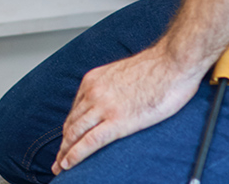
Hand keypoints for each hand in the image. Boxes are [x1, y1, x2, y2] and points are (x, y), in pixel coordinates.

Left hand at [52, 43, 204, 174]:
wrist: (171, 63)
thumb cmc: (156, 68)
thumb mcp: (122, 73)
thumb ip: (110, 88)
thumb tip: (111, 102)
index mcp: (94, 80)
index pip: (75, 110)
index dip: (68, 129)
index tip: (65, 141)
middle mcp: (93, 92)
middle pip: (71, 123)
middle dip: (63, 144)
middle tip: (57, 160)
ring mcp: (104, 106)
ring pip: (75, 134)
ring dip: (65, 152)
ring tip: (60, 166)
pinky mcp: (117, 121)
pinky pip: (90, 142)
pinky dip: (76, 155)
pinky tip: (69, 164)